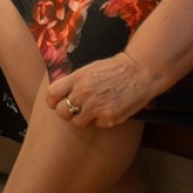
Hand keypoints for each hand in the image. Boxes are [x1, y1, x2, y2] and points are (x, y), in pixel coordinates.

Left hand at [44, 49, 161, 127]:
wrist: (140, 72)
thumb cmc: (116, 69)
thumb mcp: (91, 68)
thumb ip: (75, 81)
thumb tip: (62, 94)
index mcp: (78, 78)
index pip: (52, 94)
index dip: (53, 100)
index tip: (57, 102)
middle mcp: (83, 94)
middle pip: (62, 112)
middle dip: (67, 111)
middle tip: (76, 108)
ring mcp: (95, 108)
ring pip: (77, 122)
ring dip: (83, 118)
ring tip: (94, 109)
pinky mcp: (108, 119)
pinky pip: (97, 124)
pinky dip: (101, 120)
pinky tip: (110, 108)